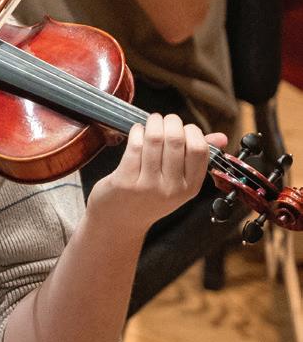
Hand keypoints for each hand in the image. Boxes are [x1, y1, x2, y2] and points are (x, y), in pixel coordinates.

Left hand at [87, 112, 224, 233]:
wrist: (120, 221)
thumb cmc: (149, 197)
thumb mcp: (178, 184)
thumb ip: (197, 158)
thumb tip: (221, 137)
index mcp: (190, 187)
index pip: (199, 150)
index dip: (191, 131)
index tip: (183, 128)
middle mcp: (172, 188)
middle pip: (176, 140)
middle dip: (170, 122)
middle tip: (164, 119)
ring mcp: (148, 185)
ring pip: (155, 139)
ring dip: (153, 123)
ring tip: (151, 121)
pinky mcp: (125, 181)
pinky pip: (134, 146)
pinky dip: (136, 132)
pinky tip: (136, 131)